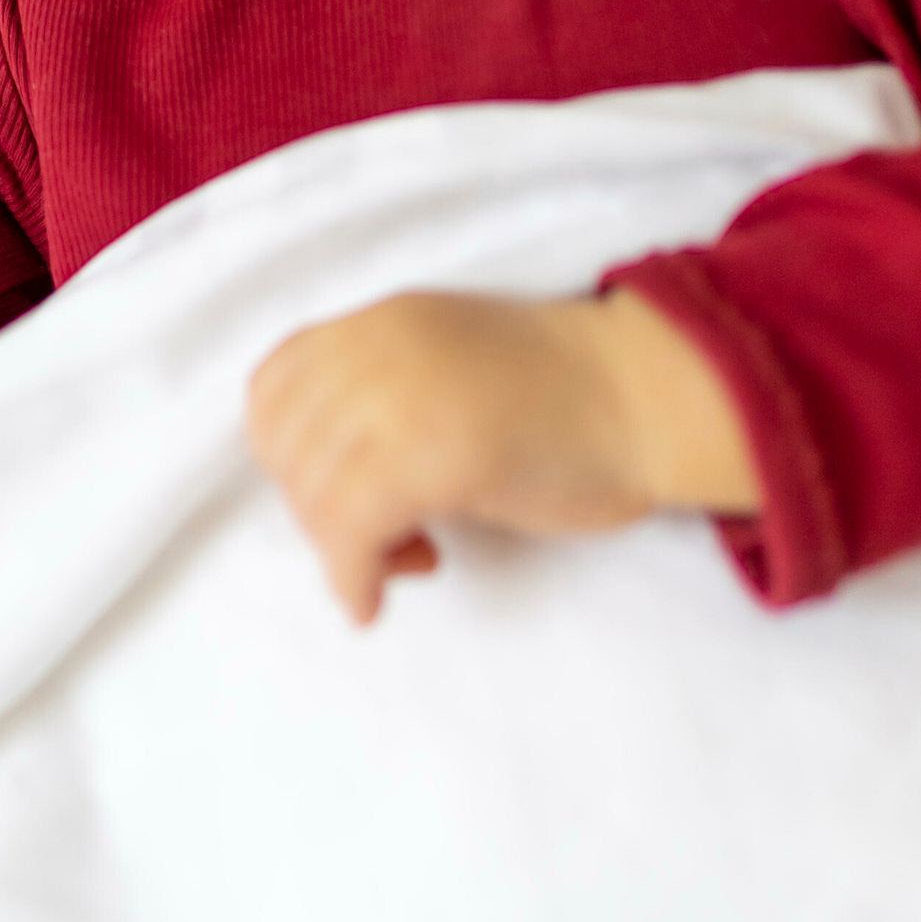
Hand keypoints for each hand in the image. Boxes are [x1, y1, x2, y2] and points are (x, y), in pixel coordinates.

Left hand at [243, 289, 758, 623]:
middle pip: (283, 447)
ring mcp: (401, 395)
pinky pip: (349, 530)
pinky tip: (377, 600)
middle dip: (314, 509)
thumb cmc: (565, 398)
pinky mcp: (435, 454)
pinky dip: (351, 578)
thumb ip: (378, 396)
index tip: (335, 492)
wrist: (650, 396)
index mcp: (379, 321)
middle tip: (380, 537)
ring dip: (340, 547)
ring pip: (311, 493)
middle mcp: (376, 347)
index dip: (287, 455)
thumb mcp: (445, 367)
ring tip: (406, 557)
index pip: (271, 387)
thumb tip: (317, 476)